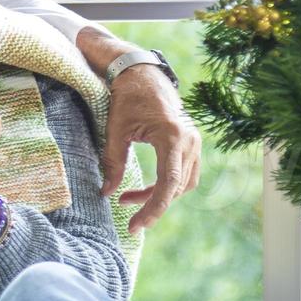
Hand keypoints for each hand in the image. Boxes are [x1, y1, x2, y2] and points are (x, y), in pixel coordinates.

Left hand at [99, 64, 200, 233]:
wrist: (143, 74)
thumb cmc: (127, 98)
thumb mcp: (115, 130)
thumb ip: (112, 163)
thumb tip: (106, 193)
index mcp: (172, 137)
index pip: (168, 184)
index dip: (153, 208)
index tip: (136, 225)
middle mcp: (189, 141)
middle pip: (176, 187)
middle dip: (152, 205)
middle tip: (129, 219)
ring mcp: (194, 142)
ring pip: (183, 184)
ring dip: (158, 196)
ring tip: (128, 198)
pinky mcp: (191, 143)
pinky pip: (184, 173)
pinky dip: (167, 185)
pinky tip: (146, 189)